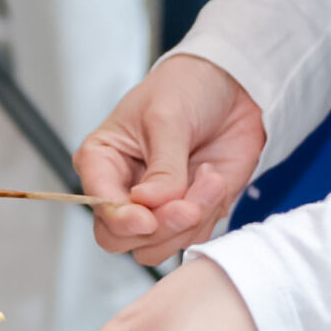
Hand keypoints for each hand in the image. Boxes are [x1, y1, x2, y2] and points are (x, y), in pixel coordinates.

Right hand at [78, 53, 266, 261]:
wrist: (231, 85)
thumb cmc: (185, 88)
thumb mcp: (167, 118)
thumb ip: (162, 167)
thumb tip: (149, 203)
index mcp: (102, 162)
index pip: (99, 207)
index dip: (121, 219)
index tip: (146, 218)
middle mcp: (124, 190)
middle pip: (122, 239)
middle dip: (160, 227)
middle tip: (187, 207)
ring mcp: (158, 205)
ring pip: (159, 245)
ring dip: (191, 220)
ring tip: (210, 179)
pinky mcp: (190, 212)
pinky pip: (194, 235)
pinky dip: (209, 213)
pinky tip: (214, 179)